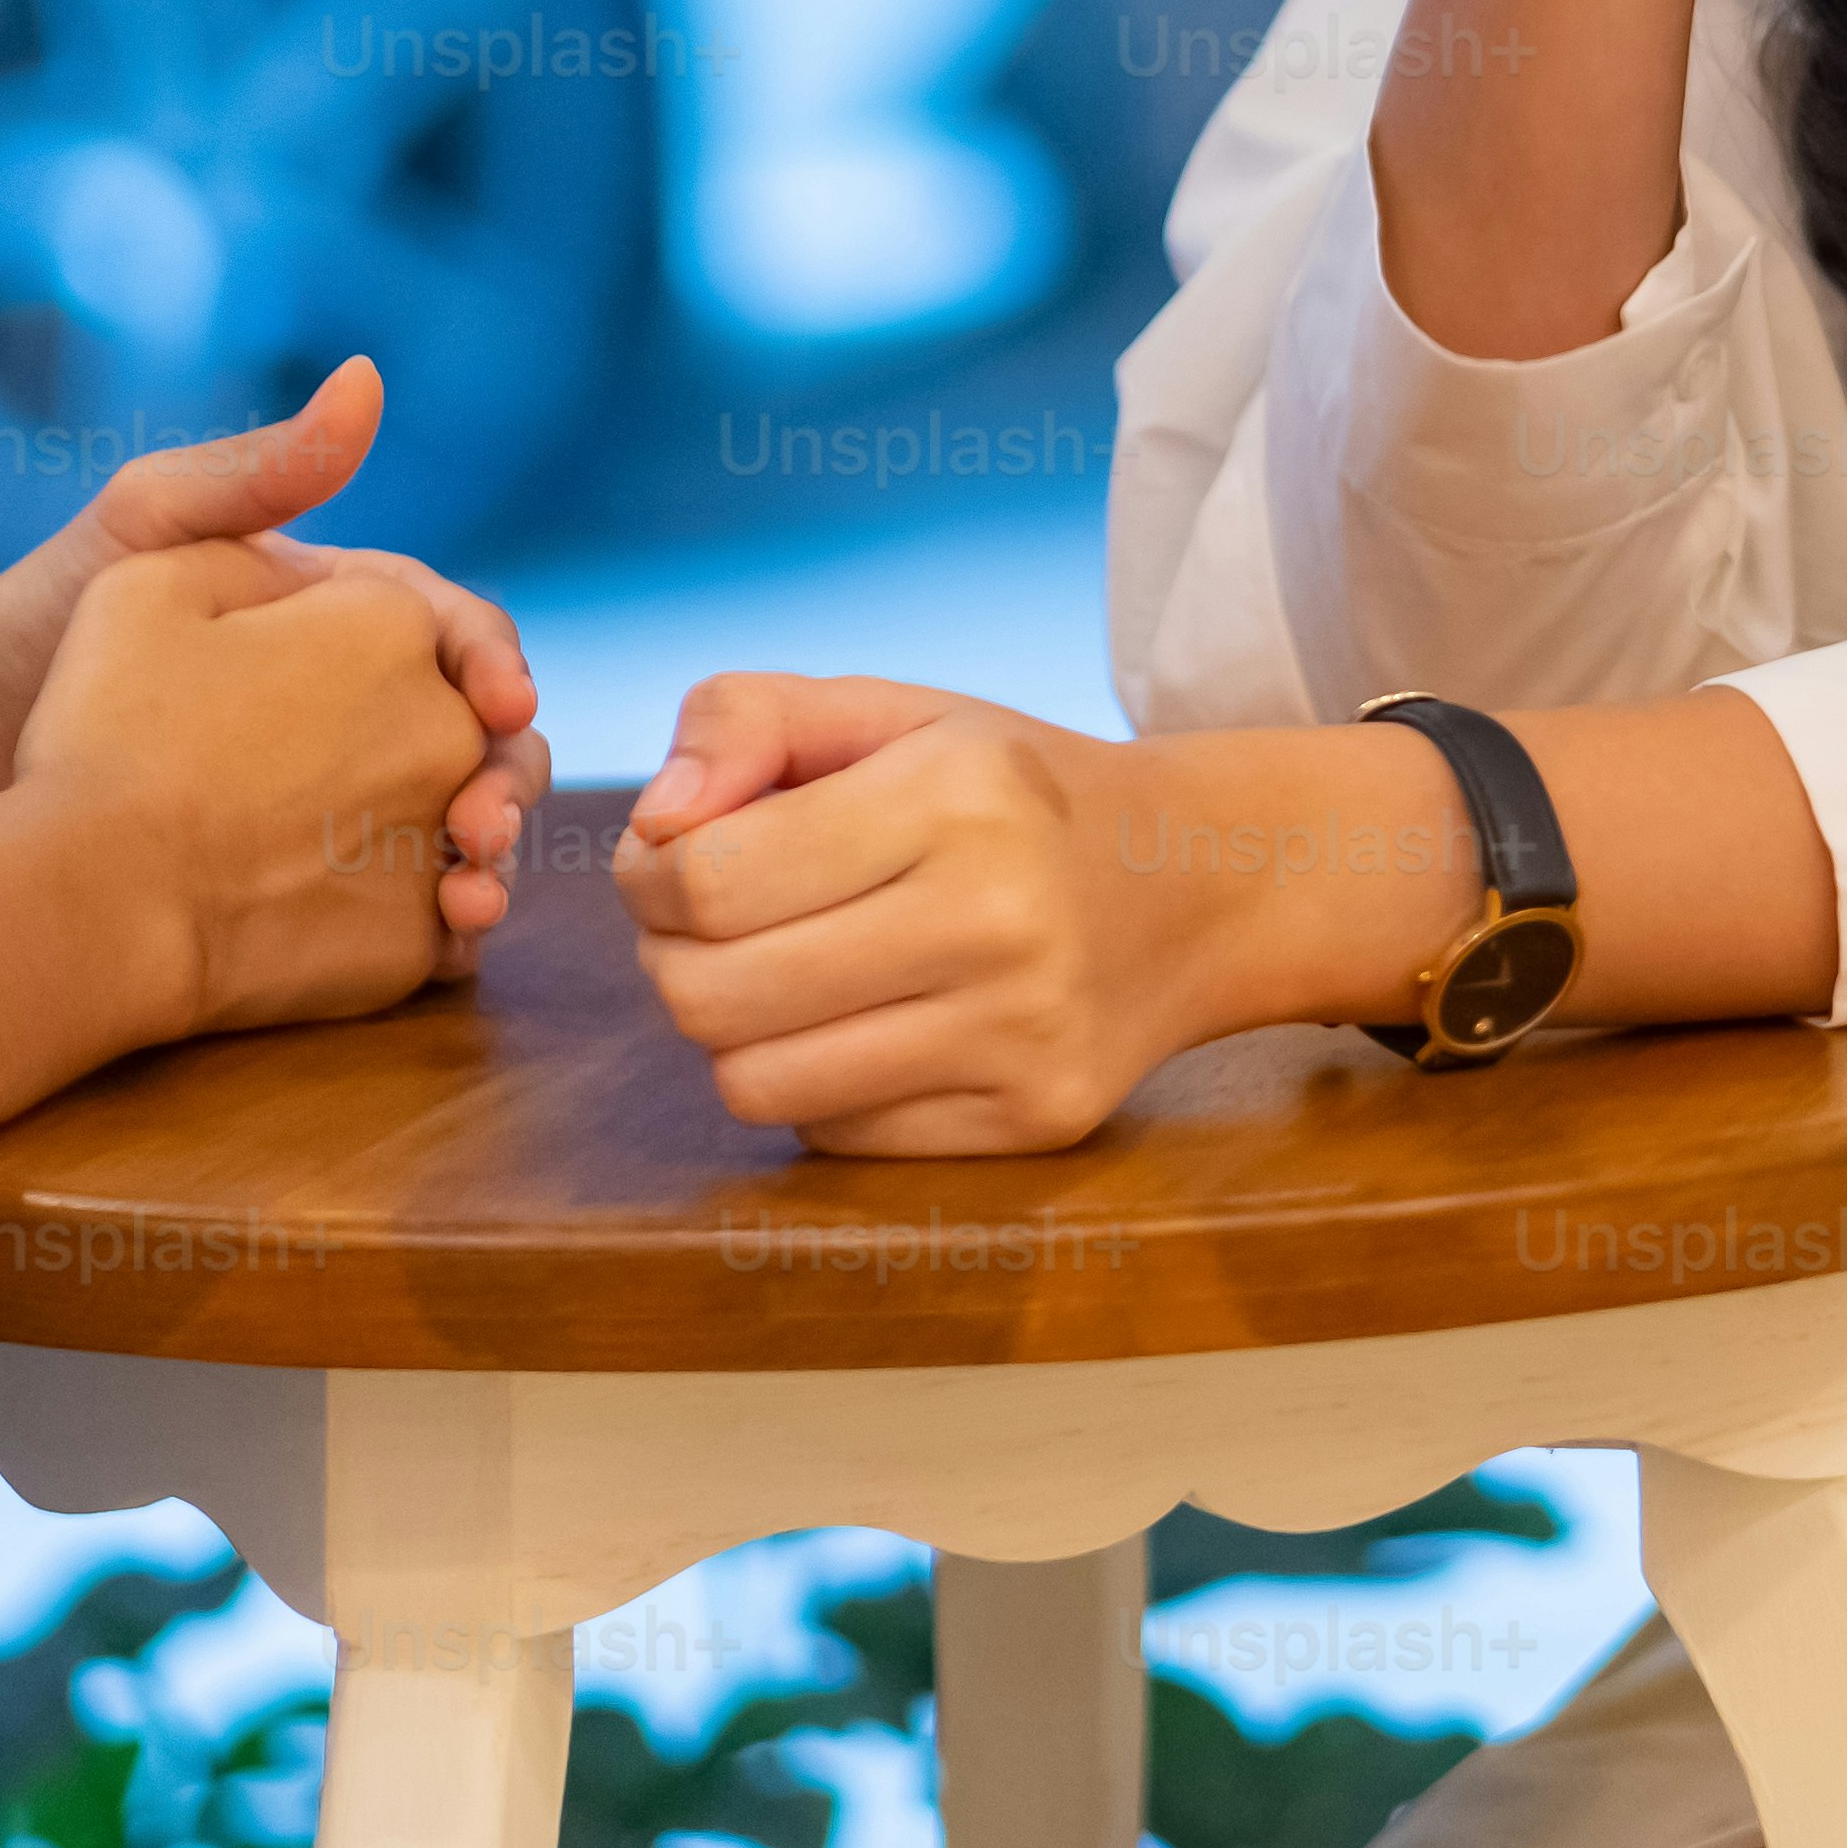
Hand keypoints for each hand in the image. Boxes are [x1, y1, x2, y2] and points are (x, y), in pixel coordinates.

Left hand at [0, 356, 543, 942]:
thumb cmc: (47, 614)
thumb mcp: (149, 531)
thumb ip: (257, 471)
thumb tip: (370, 381)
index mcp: (342, 617)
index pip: (456, 631)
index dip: (493, 664)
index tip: (499, 701)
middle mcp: (355, 705)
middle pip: (476, 737)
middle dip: (507, 774)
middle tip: (490, 819)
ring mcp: (336, 796)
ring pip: (452, 819)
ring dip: (490, 854)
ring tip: (471, 889)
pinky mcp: (311, 879)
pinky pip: (402, 896)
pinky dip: (441, 918)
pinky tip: (446, 937)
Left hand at [609, 678, 1442, 1154]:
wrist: (1198, 885)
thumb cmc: (1010, 791)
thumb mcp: (893, 710)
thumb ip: (747, 721)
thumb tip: (656, 824)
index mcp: (956, 795)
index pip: (707, 879)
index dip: (648, 875)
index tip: (669, 861)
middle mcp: (998, 921)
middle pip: (709, 996)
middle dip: (672, 958)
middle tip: (709, 927)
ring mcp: (1023, 1036)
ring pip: (757, 1085)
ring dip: (735, 1034)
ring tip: (777, 979)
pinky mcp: (1034, 1121)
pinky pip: (835, 1136)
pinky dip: (817, 1086)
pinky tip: (865, 1027)